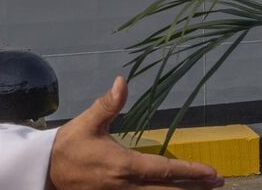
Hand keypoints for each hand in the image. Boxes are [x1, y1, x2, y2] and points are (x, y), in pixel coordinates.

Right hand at [46, 77, 223, 189]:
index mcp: (123, 165)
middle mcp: (125, 186)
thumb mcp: (88, 123)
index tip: (212, 172)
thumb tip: (121, 81)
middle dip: (194, 189)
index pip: (164, 169)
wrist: (44, 172)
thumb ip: (108, 104)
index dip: (190, 172)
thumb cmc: (68, 146)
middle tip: (217, 183)